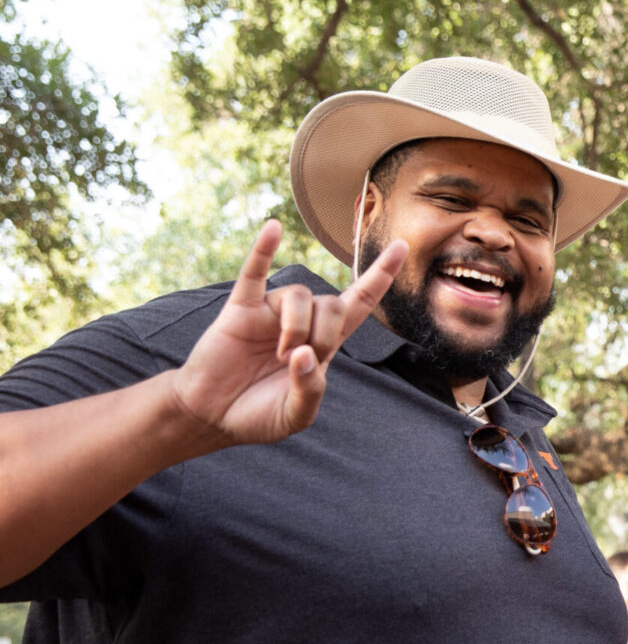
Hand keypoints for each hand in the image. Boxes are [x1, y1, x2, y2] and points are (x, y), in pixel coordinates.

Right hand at [167, 220, 405, 446]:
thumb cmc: (257, 415)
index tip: (400, 246)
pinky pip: (254, 273)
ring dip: (297, 326)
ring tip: (281, 355)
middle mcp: (301, 321)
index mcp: (322, 344)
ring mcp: (270, 313)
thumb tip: (304, 354)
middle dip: (325, 333)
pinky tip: (273, 228)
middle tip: (300, 361)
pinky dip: (263, 250)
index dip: (379, 276)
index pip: (359, 302)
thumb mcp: (295, 414)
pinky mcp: (240, 309)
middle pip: (333, 303)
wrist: (211, 415)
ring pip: (300, 295)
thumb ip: (309, 389)